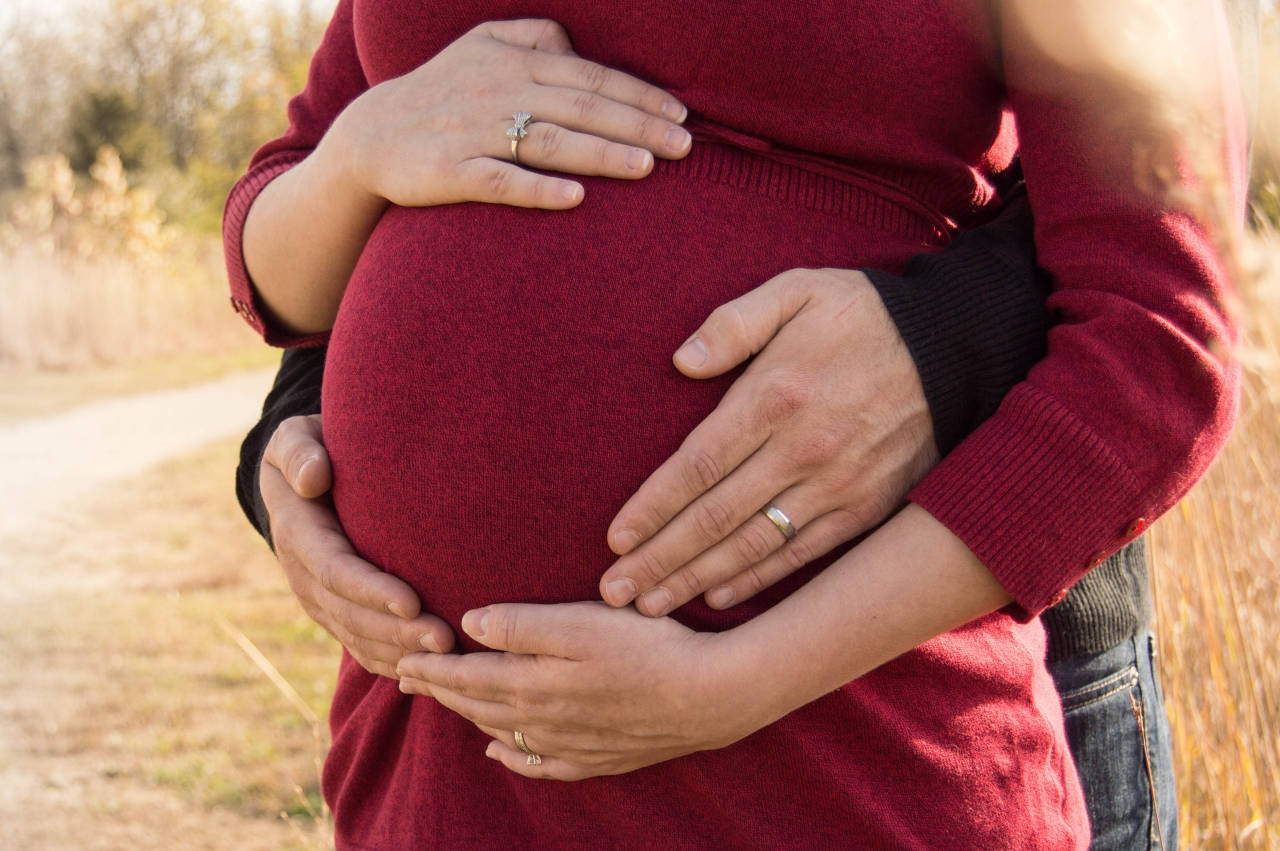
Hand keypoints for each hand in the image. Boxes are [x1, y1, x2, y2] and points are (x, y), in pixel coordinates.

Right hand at [261, 414, 455, 676]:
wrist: (303, 477)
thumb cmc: (312, 449)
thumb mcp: (294, 438)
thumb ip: (299, 451)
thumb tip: (313, 478)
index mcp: (298, 533)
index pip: (334, 570)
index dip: (370, 591)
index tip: (411, 602)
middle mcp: (304, 575)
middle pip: (351, 614)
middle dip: (397, 632)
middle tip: (445, 640)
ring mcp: (320, 600)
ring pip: (358, 638)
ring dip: (401, 652)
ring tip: (449, 658)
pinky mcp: (337, 613)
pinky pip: (362, 647)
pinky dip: (393, 663)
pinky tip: (431, 672)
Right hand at [327, 18, 691, 210]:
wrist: (371, 134)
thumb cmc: (443, 91)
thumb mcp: (482, 46)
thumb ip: (534, 38)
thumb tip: (578, 45)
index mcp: (513, 62)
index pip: (589, 77)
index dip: (638, 96)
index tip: (681, 116)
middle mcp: (498, 92)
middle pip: (579, 108)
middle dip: (636, 126)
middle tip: (684, 147)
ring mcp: (473, 134)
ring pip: (547, 142)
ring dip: (600, 154)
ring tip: (646, 167)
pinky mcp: (449, 173)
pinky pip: (499, 181)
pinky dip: (537, 189)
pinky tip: (575, 199)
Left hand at [396, 602, 765, 780]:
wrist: (708, 698)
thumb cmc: (648, 648)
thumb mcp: (582, 622)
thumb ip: (522, 625)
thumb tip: (468, 625)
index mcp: (533, 684)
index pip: (466, 677)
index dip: (432, 669)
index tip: (401, 661)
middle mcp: (542, 721)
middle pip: (477, 706)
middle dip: (440, 692)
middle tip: (406, 680)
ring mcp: (570, 744)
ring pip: (502, 733)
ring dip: (468, 717)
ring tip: (446, 704)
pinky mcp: (598, 757)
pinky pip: (539, 763)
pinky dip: (512, 756)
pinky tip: (500, 753)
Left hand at [599, 268, 938, 615]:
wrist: (958, 345)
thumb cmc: (863, 314)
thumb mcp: (797, 292)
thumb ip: (734, 323)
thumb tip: (682, 360)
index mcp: (775, 397)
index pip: (696, 466)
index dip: (651, 507)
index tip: (614, 538)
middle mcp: (802, 449)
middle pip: (714, 518)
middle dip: (659, 559)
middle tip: (613, 591)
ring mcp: (836, 484)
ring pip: (753, 545)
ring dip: (696, 579)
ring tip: (650, 605)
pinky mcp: (866, 506)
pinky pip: (803, 554)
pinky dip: (759, 580)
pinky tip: (719, 597)